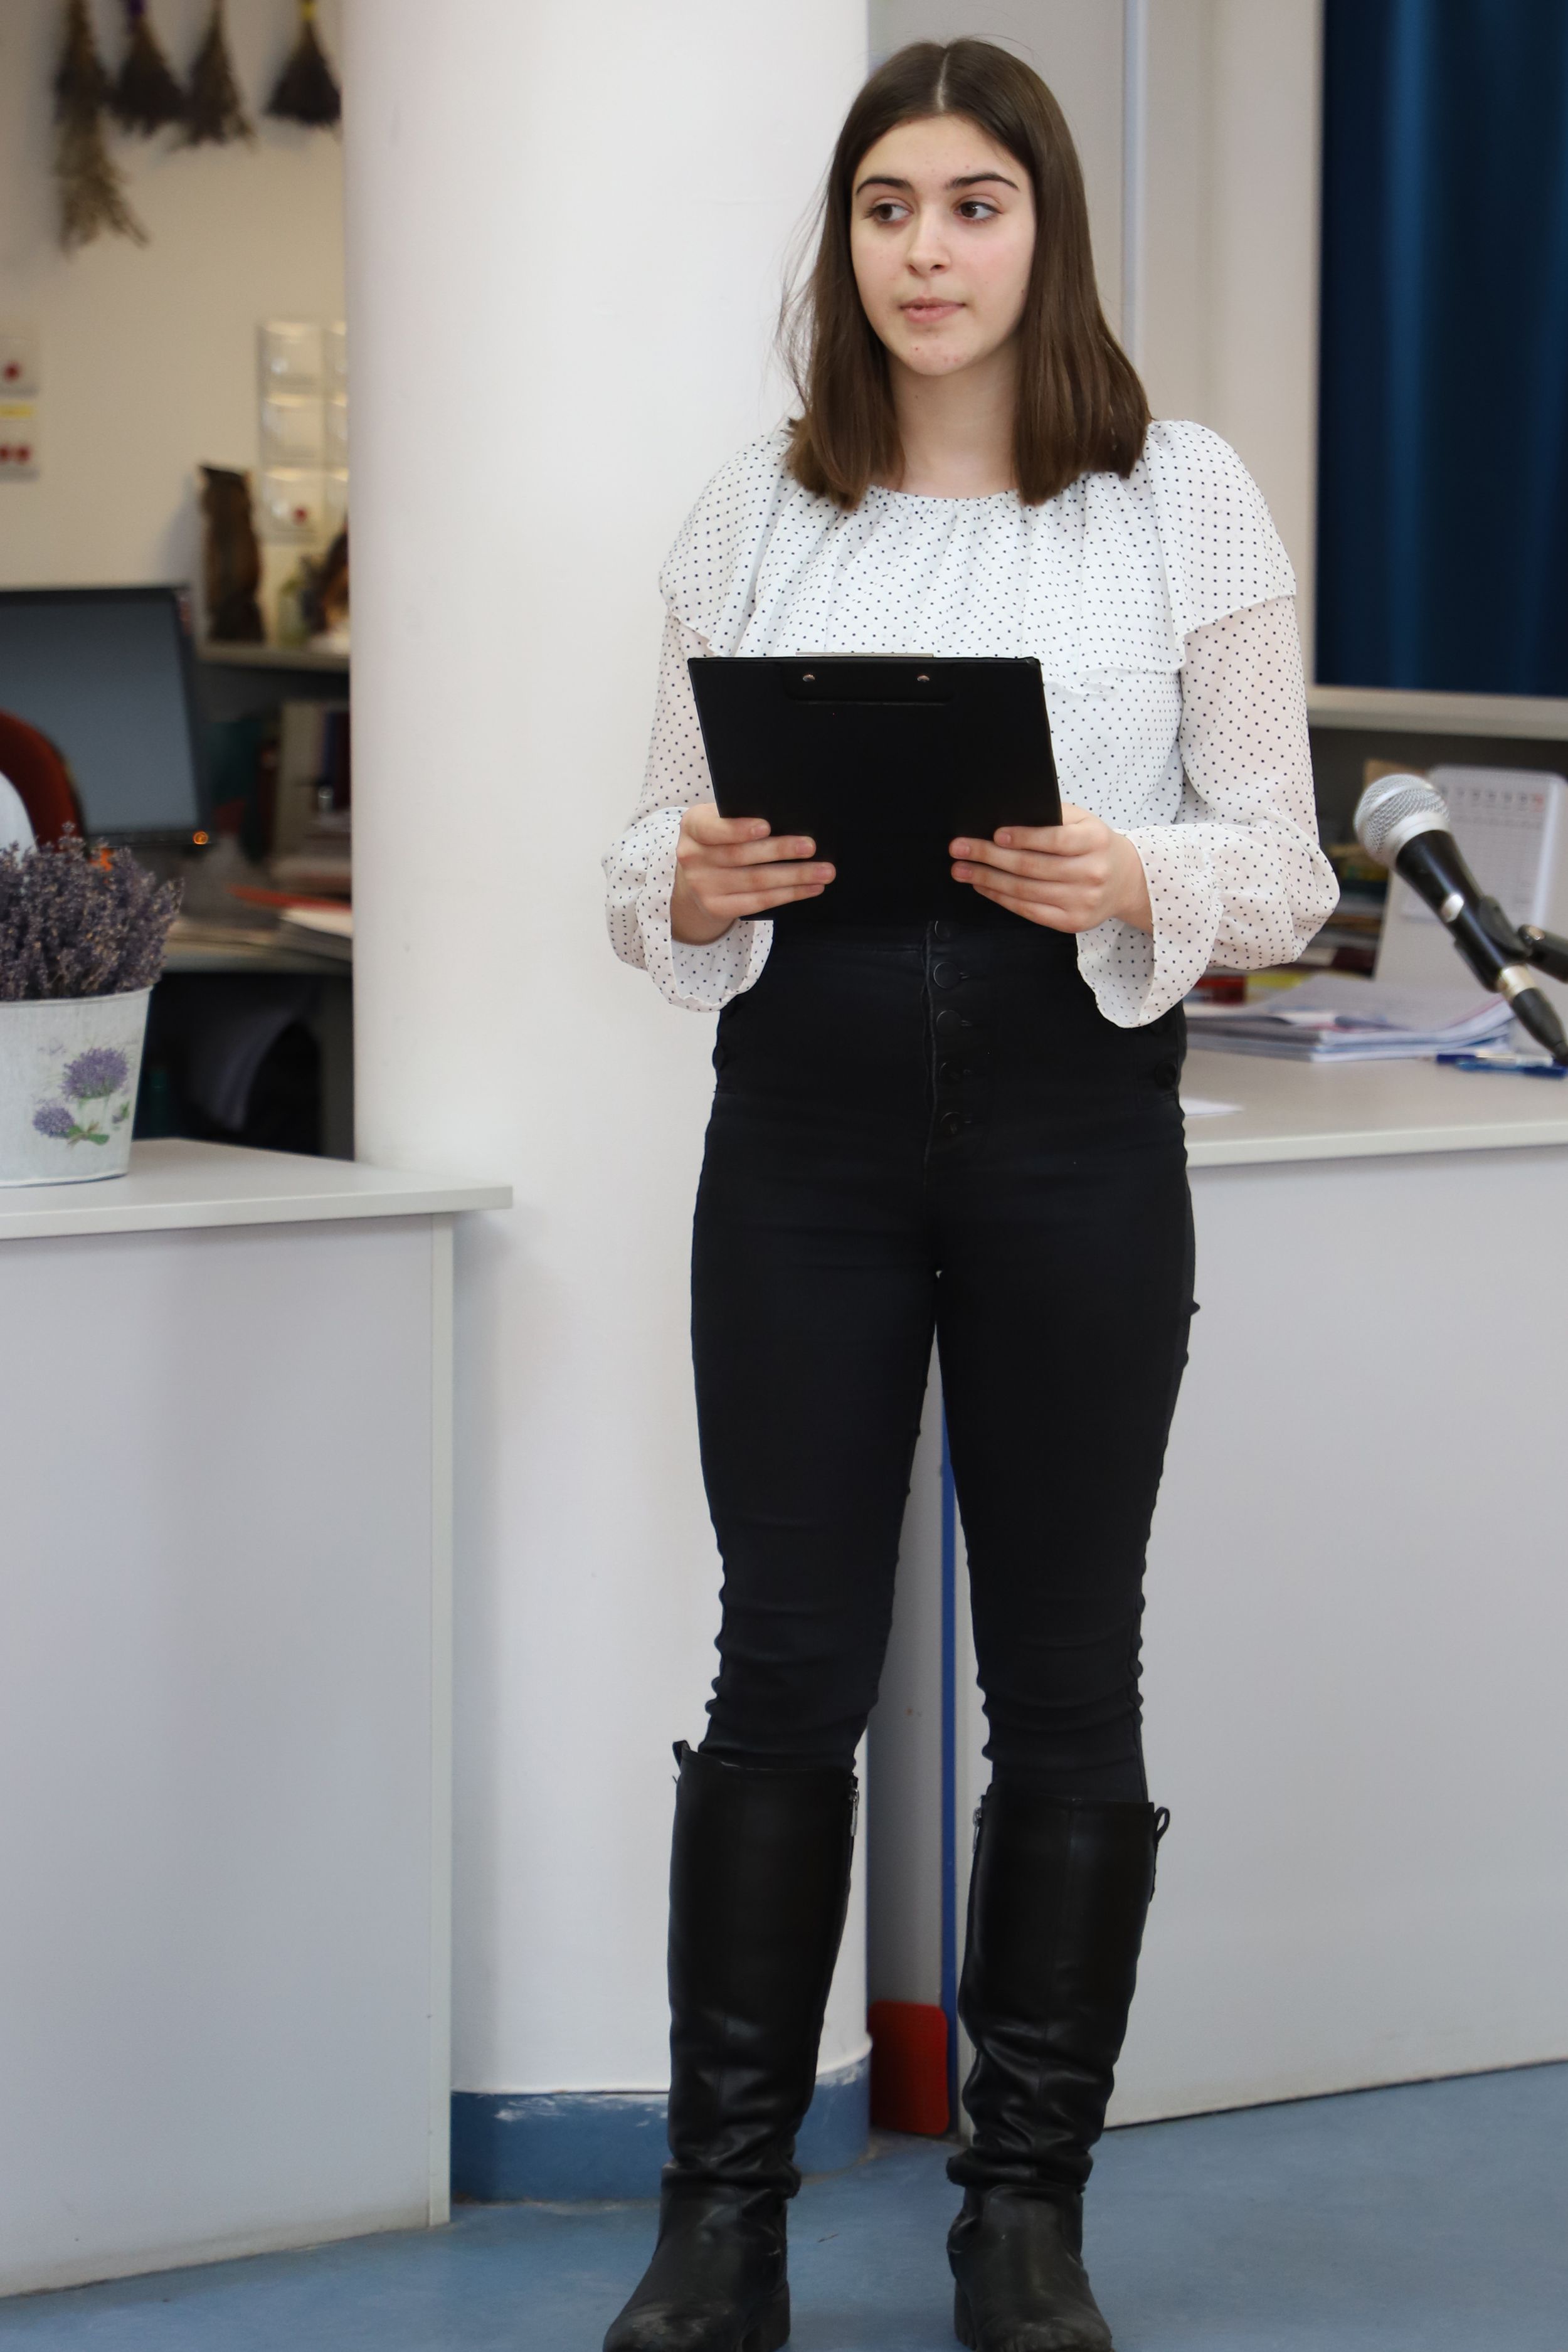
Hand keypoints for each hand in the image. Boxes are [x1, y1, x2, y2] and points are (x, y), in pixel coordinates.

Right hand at [671, 806, 833, 944]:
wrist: (697, 875)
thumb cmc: (721, 839)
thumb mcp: (720, 820)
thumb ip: (741, 816)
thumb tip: (791, 818)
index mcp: (693, 826)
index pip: (714, 828)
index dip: (739, 829)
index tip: (766, 826)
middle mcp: (692, 857)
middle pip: (741, 855)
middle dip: (780, 850)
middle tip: (811, 847)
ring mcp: (702, 886)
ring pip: (755, 881)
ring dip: (794, 876)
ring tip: (824, 871)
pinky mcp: (716, 908)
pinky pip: (758, 902)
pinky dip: (788, 895)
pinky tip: (810, 888)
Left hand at [949, 803, 1151, 933]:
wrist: (1125, 880)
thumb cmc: (1094, 845)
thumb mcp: (1083, 822)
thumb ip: (1053, 818)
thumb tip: (1007, 818)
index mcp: (1096, 841)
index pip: (1055, 840)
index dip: (1023, 838)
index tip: (994, 834)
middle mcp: (1092, 873)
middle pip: (1032, 867)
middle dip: (990, 857)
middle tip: (960, 849)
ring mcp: (1082, 901)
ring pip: (1025, 891)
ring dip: (987, 879)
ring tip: (961, 869)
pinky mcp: (1072, 922)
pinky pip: (1029, 911)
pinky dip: (1001, 898)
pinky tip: (983, 886)